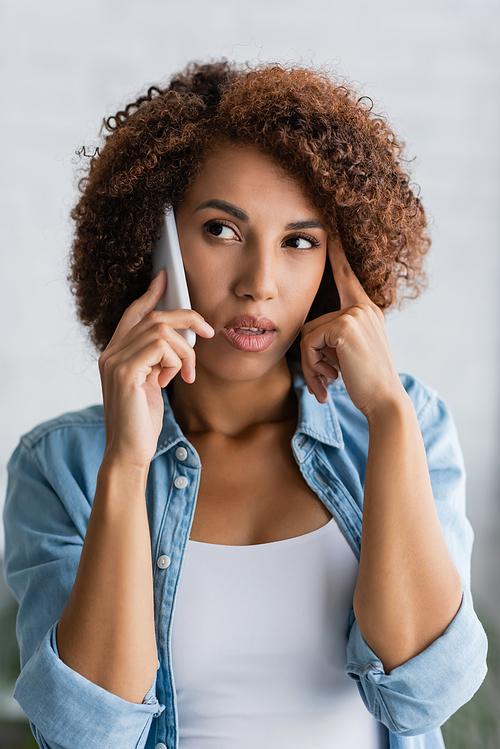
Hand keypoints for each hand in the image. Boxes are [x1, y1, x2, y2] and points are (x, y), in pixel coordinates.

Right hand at [98, 269, 214, 468]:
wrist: (128, 453)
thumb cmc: (141, 422)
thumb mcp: (151, 384)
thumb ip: (157, 360)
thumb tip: (178, 341)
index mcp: (115, 354)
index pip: (132, 314)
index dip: (150, 294)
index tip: (165, 278)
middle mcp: (110, 353)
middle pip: (153, 317)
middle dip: (186, 318)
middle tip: (207, 331)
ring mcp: (115, 361)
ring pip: (161, 330)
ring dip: (185, 350)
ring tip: (188, 374)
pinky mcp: (125, 372)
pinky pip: (161, 347)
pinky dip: (177, 361)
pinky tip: (175, 381)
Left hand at [300, 237, 405, 417]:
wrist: (384, 401)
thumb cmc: (366, 383)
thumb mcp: (350, 354)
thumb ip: (334, 338)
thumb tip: (306, 341)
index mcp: (366, 311)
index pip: (346, 275)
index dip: (336, 253)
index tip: (329, 228)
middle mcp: (362, 308)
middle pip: (312, 323)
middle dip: (310, 357)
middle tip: (323, 380)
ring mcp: (354, 314)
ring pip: (307, 335)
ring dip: (310, 364)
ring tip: (328, 381)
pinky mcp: (344, 326)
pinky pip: (308, 342)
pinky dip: (311, 365)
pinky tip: (330, 379)